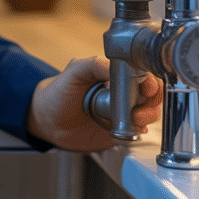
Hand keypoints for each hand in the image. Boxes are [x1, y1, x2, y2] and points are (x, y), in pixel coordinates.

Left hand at [25, 56, 163, 151]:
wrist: (46, 120)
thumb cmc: (59, 91)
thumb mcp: (75, 72)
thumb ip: (95, 65)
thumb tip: (118, 67)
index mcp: (114, 75)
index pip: (143, 75)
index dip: (150, 81)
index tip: (147, 88)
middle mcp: (122, 93)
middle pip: (151, 95)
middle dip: (152, 102)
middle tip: (139, 109)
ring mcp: (122, 113)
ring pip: (148, 114)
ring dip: (147, 117)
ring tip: (134, 120)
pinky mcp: (119, 131)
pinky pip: (137, 132)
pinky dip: (139, 132)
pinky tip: (130, 131)